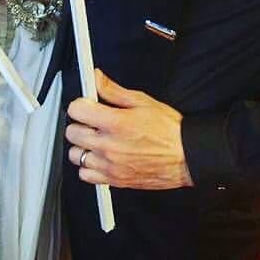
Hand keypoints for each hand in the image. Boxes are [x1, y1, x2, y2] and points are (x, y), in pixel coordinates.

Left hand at [65, 69, 193, 189]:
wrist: (188, 156)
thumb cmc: (170, 130)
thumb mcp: (142, 101)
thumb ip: (113, 90)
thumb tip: (96, 78)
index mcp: (114, 123)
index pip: (76, 110)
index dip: (80, 104)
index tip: (87, 105)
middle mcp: (108, 146)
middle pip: (71, 133)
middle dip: (80, 124)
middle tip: (92, 122)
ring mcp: (110, 165)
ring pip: (75, 155)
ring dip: (82, 146)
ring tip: (95, 140)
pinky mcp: (115, 180)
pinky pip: (86, 175)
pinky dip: (88, 167)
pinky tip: (99, 158)